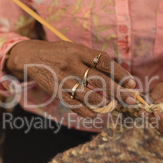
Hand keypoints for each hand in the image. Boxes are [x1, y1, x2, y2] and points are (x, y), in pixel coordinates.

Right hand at [6, 40, 136, 117]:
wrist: (30, 56)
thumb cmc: (58, 53)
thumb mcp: (74, 48)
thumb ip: (92, 59)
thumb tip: (116, 75)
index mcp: (78, 51)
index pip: (104, 62)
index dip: (120, 73)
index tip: (132, 83)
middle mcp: (71, 64)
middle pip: (99, 79)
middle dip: (117, 91)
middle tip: (131, 99)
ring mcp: (62, 79)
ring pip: (87, 94)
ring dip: (103, 102)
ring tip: (113, 106)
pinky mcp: (55, 91)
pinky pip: (73, 104)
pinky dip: (86, 111)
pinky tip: (95, 114)